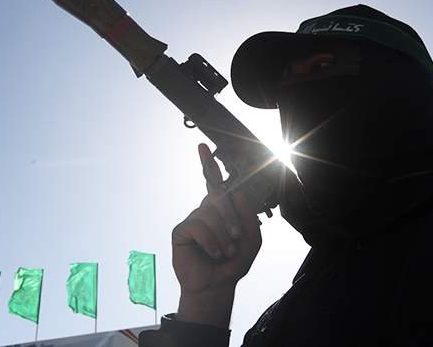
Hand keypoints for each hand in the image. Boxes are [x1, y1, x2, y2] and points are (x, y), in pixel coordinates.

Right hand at [171, 143, 262, 326]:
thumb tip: (235, 192)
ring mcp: (193, 219)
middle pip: (219, 196)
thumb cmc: (233, 262)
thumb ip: (248, 215)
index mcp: (223, 209)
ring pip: (210, 213)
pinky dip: (211, 242)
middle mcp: (206, 210)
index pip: (215, 182)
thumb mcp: (252, 239)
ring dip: (223, 236)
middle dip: (231, 218)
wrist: (217, 285)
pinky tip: (212, 253)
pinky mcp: (181, 231)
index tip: (202, 146)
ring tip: (224, 251)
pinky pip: (198, 226)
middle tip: (235, 239)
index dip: (208, 163)